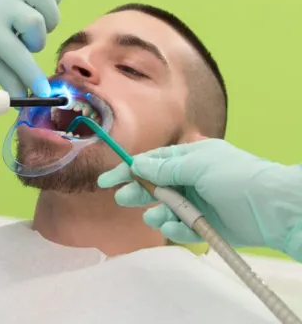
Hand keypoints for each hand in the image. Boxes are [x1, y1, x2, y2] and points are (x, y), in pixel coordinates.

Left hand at [0, 0, 62, 96]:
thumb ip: (7, 78)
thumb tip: (26, 99)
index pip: (12, 51)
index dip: (30, 73)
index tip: (44, 92)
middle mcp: (2, 1)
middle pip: (34, 22)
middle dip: (36, 41)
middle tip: (25, 44)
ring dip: (47, 19)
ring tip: (33, 27)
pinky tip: (42, 8)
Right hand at [98, 140, 301, 255]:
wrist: (276, 209)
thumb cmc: (237, 177)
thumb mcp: (197, 164)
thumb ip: (165, 166)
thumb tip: (138, 163)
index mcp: (189, 157)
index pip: (152, 160)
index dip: (130, 169)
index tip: (109, 179)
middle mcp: (191, 178)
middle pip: (155, 185)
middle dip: (138, 191)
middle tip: (122, 198)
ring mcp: (199, 202)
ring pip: (167, 208)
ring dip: (156, 212)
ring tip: (155, 216)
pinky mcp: (208, 225)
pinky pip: (183, 227)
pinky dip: (174, 228)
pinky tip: (172, 227)